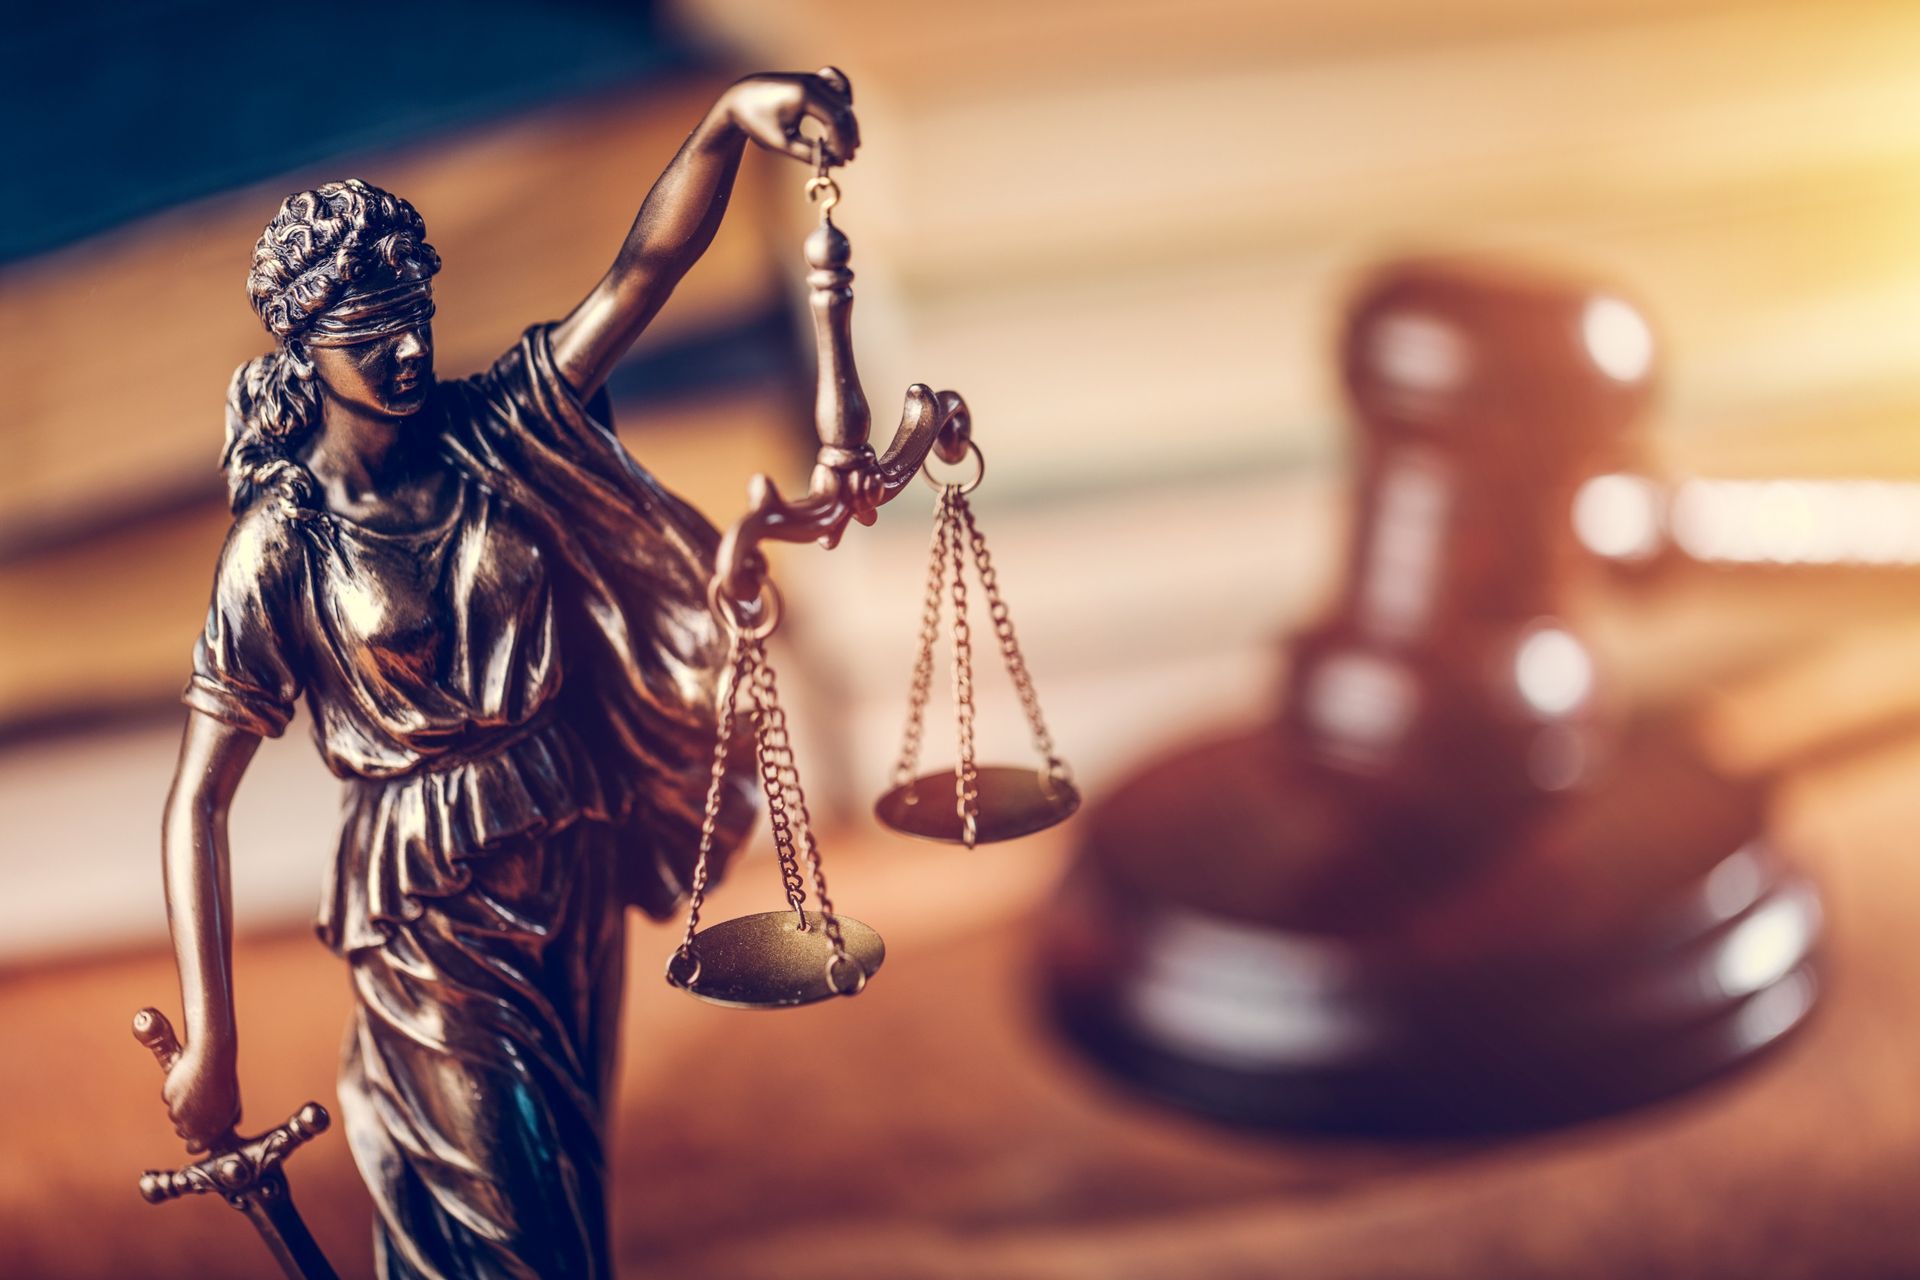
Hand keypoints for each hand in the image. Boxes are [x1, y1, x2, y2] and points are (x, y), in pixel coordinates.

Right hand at [162, 1039, 240, 1151]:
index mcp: (209, 1129)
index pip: (194, 1148)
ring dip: (183, 1106)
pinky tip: (188, 1081)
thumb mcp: (232, 1105)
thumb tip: (226, 1130)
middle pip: (183, 1131)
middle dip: (190, 1122)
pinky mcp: (167, 1097)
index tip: (197, 1135)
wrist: (210, 1056)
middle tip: (202, 1103)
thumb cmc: (223, 1081)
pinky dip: (176, 1093)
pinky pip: (170, 1099)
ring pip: (176, 1115)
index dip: (196, 1141)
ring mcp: (177, 1111)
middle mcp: (191, 1124)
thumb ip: (226, 1122)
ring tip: (198, 1088)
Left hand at [721, 68, 859, 165]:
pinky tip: (844, 116)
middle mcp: (811, 82)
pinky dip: (844, 99)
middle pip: (843, 111)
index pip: (834, 120)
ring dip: (849, 123)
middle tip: (848, 159)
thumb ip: (807, 153)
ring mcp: (813, 78)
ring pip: (843, 99)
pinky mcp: (812, 79)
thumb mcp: (780, 143)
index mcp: (802, 95)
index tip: (841, 161)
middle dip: (848, 137)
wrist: (739, 99)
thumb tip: (834, 161)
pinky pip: (838, 83)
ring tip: (848, 146)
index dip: (841, 143)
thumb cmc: (756, 121)